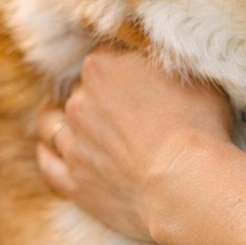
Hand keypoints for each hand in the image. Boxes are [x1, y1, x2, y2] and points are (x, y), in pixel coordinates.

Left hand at [37, 47, 233, 241]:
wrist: (185, 186)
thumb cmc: (197, 128)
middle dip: (96, 97)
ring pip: (52, 124)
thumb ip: (166, 67)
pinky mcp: (73, 182)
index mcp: (103, 68)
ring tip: (79, 128)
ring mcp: (72, 144)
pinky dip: (50, 155)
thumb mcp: (194, 79)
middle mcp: (79, 102)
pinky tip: (54, 152)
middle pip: (78, 90)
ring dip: (63, 123)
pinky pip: (48, 164)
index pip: (104, 58)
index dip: (121, 69)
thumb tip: (161, 64)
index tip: (136, 80)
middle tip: (121, 110)